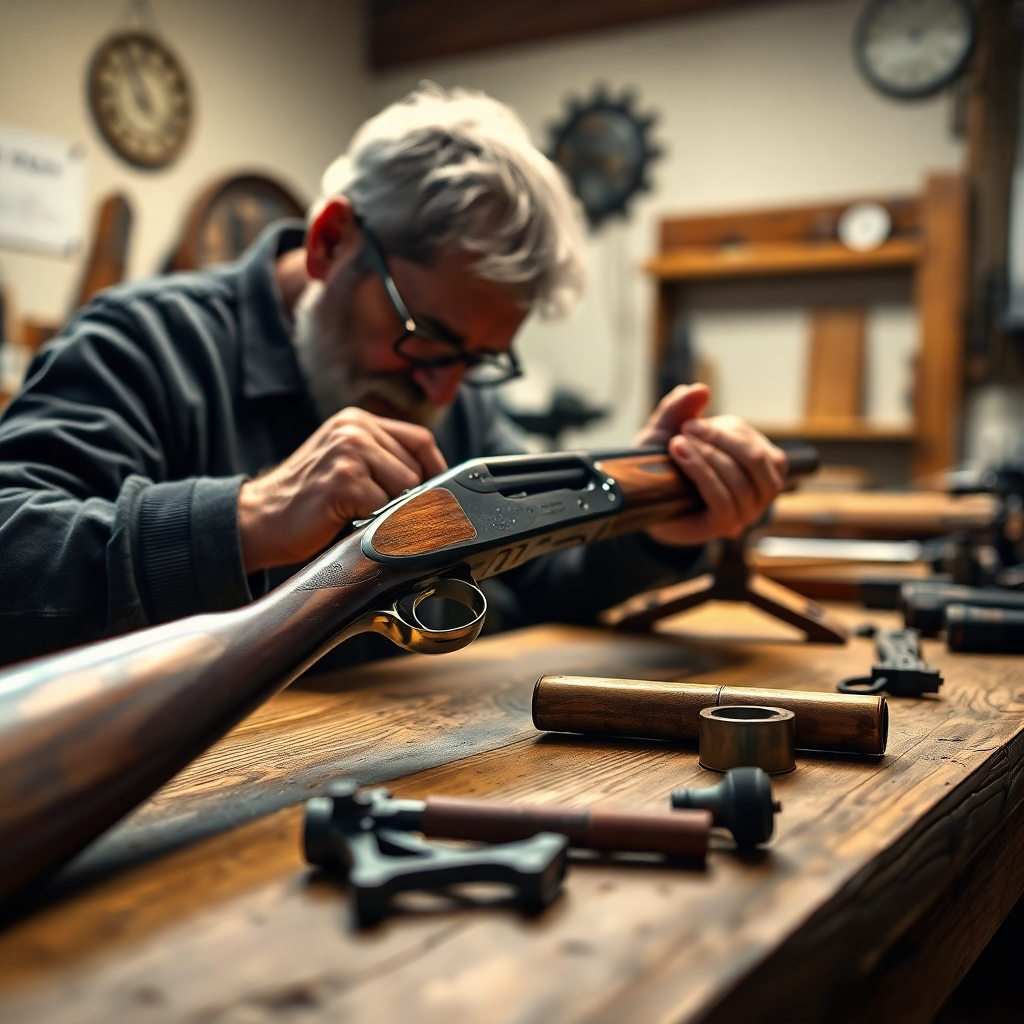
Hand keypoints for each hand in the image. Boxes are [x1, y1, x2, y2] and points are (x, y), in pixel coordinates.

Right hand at [238, 407, 446, 572]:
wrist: (260, 518)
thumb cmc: (306, 497)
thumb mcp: (345, 461)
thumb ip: (382, 458)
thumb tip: (434, 481)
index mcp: (356, 420)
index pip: (420, 439)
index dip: (433, 469)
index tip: (431, 491)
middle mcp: (353, 429)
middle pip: (416, 468)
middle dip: (404, 496)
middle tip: (370, 507)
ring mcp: (348, 452)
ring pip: (405, 488)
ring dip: (386, 508)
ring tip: (354, 509)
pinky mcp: (345, 480)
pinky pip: (384, 507)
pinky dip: (371, 521)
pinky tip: (344, 516)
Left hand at [634, 384, 786, 547]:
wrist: (645, 502)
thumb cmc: (663, 464)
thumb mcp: (667, 431)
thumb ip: (680, 409)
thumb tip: (700, 390)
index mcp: (757, 463)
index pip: (756, 444)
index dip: (722, 430)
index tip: (687, 422)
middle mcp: (758, 490)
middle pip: (755, 460)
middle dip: (718, 440)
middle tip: (684, 430)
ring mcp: (745, 511)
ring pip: (740, 482)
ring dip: (708, 457)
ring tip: (678, 444)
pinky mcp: (724, 526)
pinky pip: (723, 501)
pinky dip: (702, 474)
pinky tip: (682, 457)